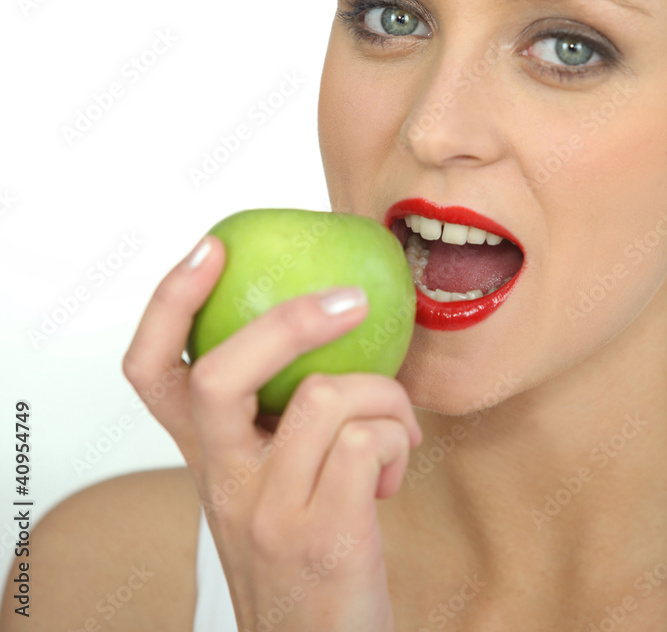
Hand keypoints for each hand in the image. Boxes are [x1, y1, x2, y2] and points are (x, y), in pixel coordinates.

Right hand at [122, 233, 421, 630]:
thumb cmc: (305, 551)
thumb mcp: (268, 481)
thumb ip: (276, 415)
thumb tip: (331, 320)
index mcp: (207, 456)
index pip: (152, 370)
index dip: (170, 301)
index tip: (211, 247)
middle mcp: (222, 481)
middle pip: (219, 373)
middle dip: (291, 319)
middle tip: (350, 300)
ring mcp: (268, 511)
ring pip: (326, 396)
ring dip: (384, 395)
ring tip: (394, 427)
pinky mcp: (323, 537)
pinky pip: (369, 440)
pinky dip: (399, 438)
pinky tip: (395, 472)